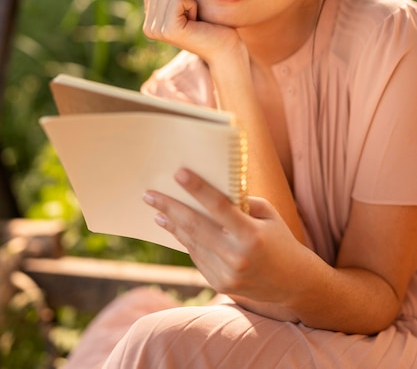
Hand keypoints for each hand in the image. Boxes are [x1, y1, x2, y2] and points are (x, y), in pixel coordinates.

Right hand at [142, 0, 244, 65]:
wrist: (226, 49)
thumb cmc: (213, 24)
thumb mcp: (189, 1)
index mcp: (150, 21)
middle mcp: (149, 27)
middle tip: (193, 11)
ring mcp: (156, 30)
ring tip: (195, 16)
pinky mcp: (169, 30)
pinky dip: (191, 3)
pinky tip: (196, 20)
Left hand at [143, 168, 306, 313]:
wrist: (293, 283)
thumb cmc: (280, 239)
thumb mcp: (268, 214)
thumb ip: (241, 202)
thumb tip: (210, 189)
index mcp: (251, 235)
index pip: (219, 207)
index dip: (198, 189)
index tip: (178, 173)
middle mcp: (237, 256)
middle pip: (196, 226)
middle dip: (170, 208)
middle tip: (149, 195)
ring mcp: (227, 274)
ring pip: (192, 243)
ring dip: (172, 225)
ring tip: (157, 210)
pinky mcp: (220, 284)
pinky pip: (197, 257)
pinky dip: (186, 241)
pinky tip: (175, 227)